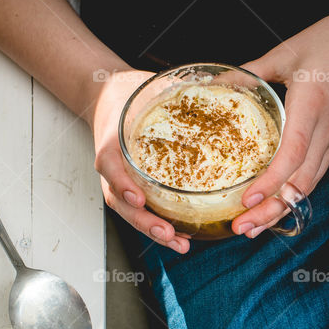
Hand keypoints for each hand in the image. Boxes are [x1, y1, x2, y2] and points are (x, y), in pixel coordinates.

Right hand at [88, 69, 190, 253]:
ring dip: (153, 231)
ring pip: (130, 212)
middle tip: (167, 233)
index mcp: (112, 140)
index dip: (122, 182)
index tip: (137, 197)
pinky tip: (182, 236)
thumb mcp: (148, 87)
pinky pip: (142, 211)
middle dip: (143, 220)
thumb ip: (175, 89)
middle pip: (120, 200)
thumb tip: (219, 83)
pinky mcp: (132, 188)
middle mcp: (113, 166)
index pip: (109, 164)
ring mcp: (120, 180)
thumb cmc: (132, 95)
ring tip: (179, 244)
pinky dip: (160, 225)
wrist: (111, 98)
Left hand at [233, 10, 328, 237]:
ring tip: (255, 226)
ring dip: (282, 209)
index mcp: (312, 108)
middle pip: (300, 184)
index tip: (246, 200)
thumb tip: (217, 84)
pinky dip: (295, 193)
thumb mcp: (288, 52)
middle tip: (242, 229)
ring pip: (310, 185)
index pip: (292, 157)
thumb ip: (251, 72)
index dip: (270, 183)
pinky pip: (317, 175)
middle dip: (271, 211)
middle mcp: (328, 132)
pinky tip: (277, 202)